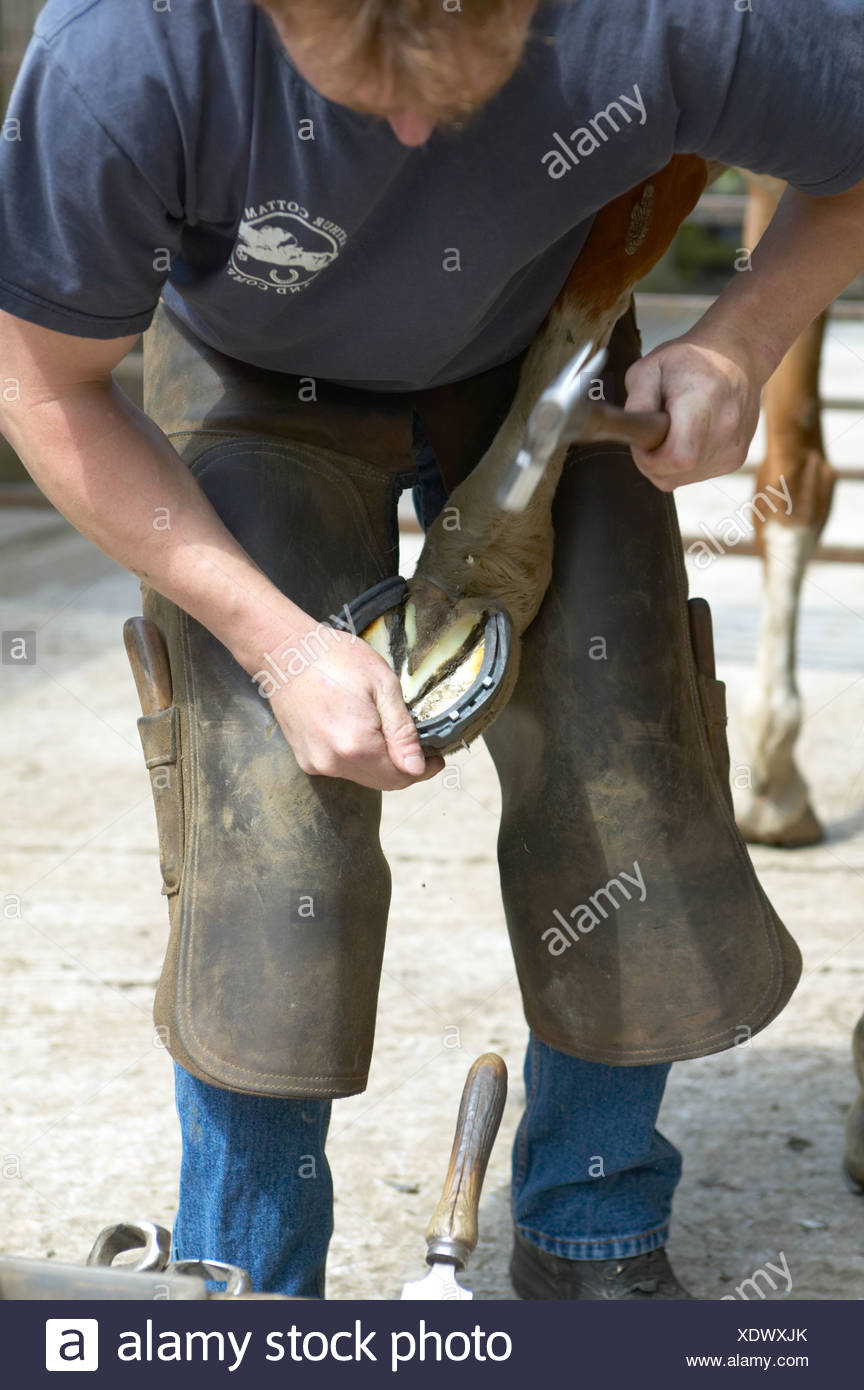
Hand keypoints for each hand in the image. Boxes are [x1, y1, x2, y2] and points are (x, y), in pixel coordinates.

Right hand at [266, 626, 443, 789]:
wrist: (285, 653)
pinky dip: (358, 757)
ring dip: (380, 763)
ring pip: (363, 777)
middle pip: (382, 783)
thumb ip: (402, 731)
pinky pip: (342, 768)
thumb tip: (417, 768)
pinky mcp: (305, 759)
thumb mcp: (382, 685)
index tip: (437, 756)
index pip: (401, 778)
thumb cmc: (335, 659)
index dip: (424, 770)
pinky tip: (359, 730)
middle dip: (404, 767)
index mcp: (356, 746)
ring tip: (385, 730)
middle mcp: (333, 763)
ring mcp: (316, 764)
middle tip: (417, 743)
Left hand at [623, 335, 763, 491]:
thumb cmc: (693, 360)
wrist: (737, 357)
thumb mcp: (650, 368)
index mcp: (702, 402)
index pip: (676, 457)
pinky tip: (688, 437)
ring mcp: (733, 447)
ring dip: (668, 463)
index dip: (649, 458)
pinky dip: (684, 463)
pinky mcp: (736, 458)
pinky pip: (697, 475)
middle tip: (653, 433)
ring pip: (683, 478)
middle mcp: (724, 428)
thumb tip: (631, 430)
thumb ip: (637, 401)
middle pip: (676, 472)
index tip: (642, 442)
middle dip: (654, 461)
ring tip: (673, 430)